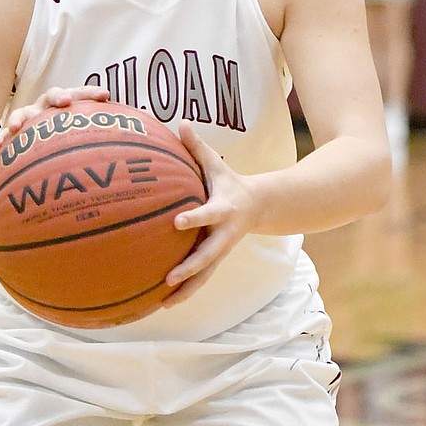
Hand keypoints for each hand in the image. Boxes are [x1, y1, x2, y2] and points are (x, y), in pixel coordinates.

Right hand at [0, 85, 109, 150]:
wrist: (35, 151)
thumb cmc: (68, 142)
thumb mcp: (86, 138)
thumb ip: (109, 137)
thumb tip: (143, 137)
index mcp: (68, 106)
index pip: (81, 93)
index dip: (91, 93)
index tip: (105, 95)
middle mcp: (48, 107)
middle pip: (52, 95)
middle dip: (58, 97)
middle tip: (64, 103)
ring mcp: (29, 118)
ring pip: (23, 113)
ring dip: (21, 117)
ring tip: (17, 127)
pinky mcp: (13, 133)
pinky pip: (4, 136)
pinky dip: (1, 139)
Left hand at [162, 120, 258, 305]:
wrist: (261, 207)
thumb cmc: (229, 183)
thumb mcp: (216, 165)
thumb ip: (197, 147)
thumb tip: (181, 122)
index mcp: (224, 209)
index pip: (208, 214)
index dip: (195, 218)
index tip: (177, 222)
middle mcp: (224, 234)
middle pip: (208, 255)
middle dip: (190, 267)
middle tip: (170, 277)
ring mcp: (221, 250)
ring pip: (205, 275)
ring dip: (186, 290)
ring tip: (164, 303)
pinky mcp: (216, 260)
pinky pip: (201, 279)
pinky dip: (185, 292)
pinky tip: (164, 303)